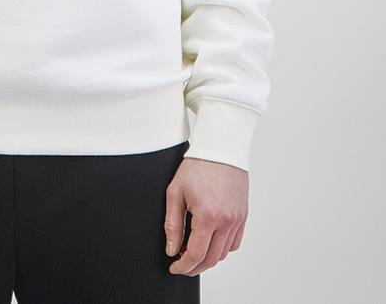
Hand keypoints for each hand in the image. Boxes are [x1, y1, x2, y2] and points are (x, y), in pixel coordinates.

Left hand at [164, 157, 248, 275]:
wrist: (220, 148)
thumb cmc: (197, 166)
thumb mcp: (176, 192)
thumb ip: (173, 224)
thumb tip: (172, 249)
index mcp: (208, 216)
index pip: (196, 254)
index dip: (184, 267)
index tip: (175, 267)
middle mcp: (226, 221)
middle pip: (211, 259)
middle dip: (195, 267)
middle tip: (182, 263)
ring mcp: (237, 219)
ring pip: (223, 253)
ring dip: (208, 257)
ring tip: (193, 249)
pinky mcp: (243, 215)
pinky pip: (234, 242)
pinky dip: (222, 247)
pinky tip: (210, 240)